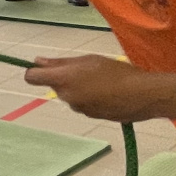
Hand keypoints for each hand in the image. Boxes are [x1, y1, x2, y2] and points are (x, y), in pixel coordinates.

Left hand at [24, 55, 166, 121]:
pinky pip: (83, 103)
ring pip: (70, 94)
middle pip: (55, 85)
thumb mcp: (89, 60)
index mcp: (64, 79)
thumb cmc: (117, 72)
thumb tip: (37, 61)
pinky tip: (108, 92)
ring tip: (103, 80)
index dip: (34, 72)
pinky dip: (90, 97)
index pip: (32, 77)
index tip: (44, 67)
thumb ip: (61, 62)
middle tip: (87, 69)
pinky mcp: (90, 116)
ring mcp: (78, 108)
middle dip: (65, 78)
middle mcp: (67, 96)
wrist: (144, 96)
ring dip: (79, 88)